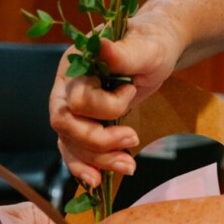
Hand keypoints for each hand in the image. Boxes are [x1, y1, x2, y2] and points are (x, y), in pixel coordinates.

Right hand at [49, 13, 183, 187]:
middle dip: (98, 141)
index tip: (133, 91)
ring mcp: (72, 108)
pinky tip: (98, 180)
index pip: (77, 98)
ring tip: (129, 166)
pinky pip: (73, 151)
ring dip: (98, 159)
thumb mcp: (145, 47)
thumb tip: (104, 46)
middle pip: (66, 124)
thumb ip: (123, 52)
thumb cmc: (151, 43)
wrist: (157, 50)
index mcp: (74, 63)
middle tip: (133, 139)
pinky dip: (84, 167)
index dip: (107, 106)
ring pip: (70, 142)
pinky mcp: (82, 124)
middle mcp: (66, 86)